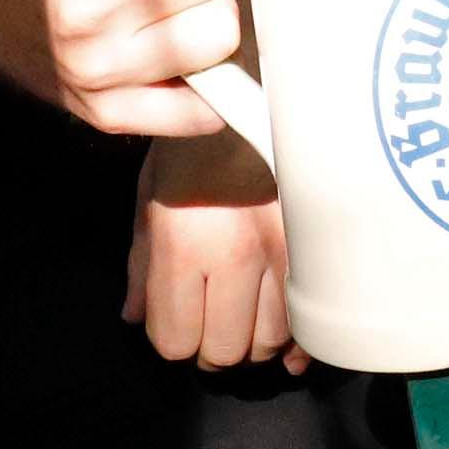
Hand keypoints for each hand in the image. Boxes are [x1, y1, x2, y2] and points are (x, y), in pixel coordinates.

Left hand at [124, 130, 304, 370]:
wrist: (257, 97)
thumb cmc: (196, 145)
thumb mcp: (150, 198)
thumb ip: (141, 266)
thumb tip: (133, 317)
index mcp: (183, 245)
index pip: (174, 339)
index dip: (171, 340)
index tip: (175, 324)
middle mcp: (233, 256)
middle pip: (224, 351)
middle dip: (211, 349)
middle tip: (210, 327)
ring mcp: (281, 253)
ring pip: (269, 343)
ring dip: (253, 344)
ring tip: (244, 323)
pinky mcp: (314, 246)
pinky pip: (308, 320)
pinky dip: (297, 341)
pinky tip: (286, 344)